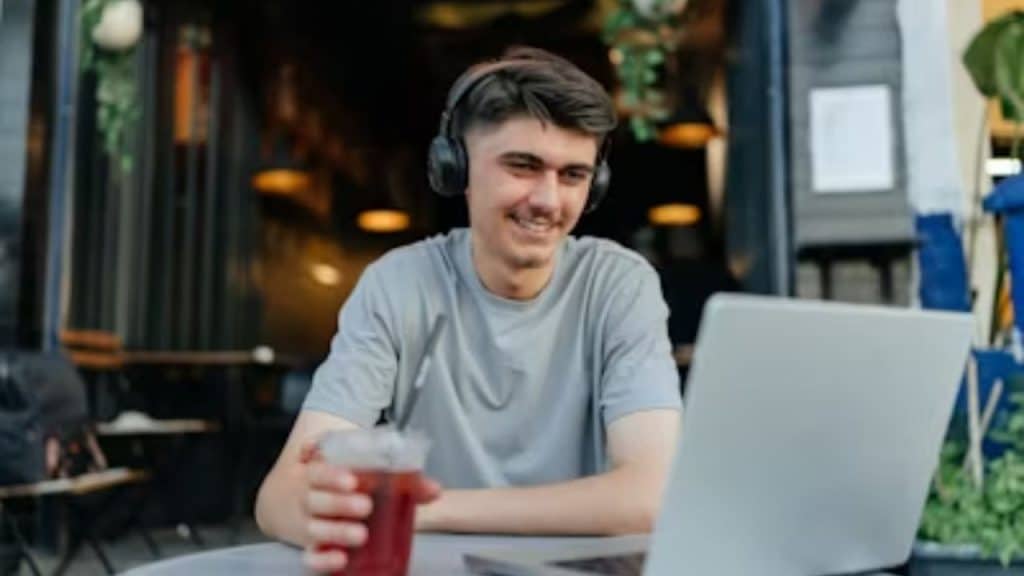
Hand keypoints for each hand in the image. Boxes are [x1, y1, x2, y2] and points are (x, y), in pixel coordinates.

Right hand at [298, 437, 442, 573]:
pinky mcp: (313, 548)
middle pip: (315, 500)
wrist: (315, 499)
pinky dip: (323, 560)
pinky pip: (311, 557)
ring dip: (337, 532)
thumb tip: (433, 490)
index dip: (332, 476)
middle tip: (366, 506)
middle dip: (340, 504)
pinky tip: (341, 560)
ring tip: (361, 535)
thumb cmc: (347, 484)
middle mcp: (310, 499)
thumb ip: (402, 480)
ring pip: (314, 528)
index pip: (319, 471)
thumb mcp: (367, 473)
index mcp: (319, 474)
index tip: (353, 481)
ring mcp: (309, 524)